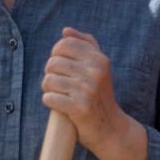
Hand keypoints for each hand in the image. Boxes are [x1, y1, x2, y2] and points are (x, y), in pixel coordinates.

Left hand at [42, 27, 122, 153]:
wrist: (111, 128)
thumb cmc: (100, 95)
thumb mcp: (99, 67)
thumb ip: (85, 44)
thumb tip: (66, 30)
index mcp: (99, 59)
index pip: (63, 45)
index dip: (56, 55)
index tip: (61, 67)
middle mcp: (95, 72)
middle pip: (52, 63)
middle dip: (51, 74)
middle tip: (60, 84)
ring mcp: (88, 90)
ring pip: (48, 80)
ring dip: (48, 89)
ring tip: (59, 94)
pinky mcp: (79, 108)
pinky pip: (49, 98)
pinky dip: (49, 101)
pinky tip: (58, 105)